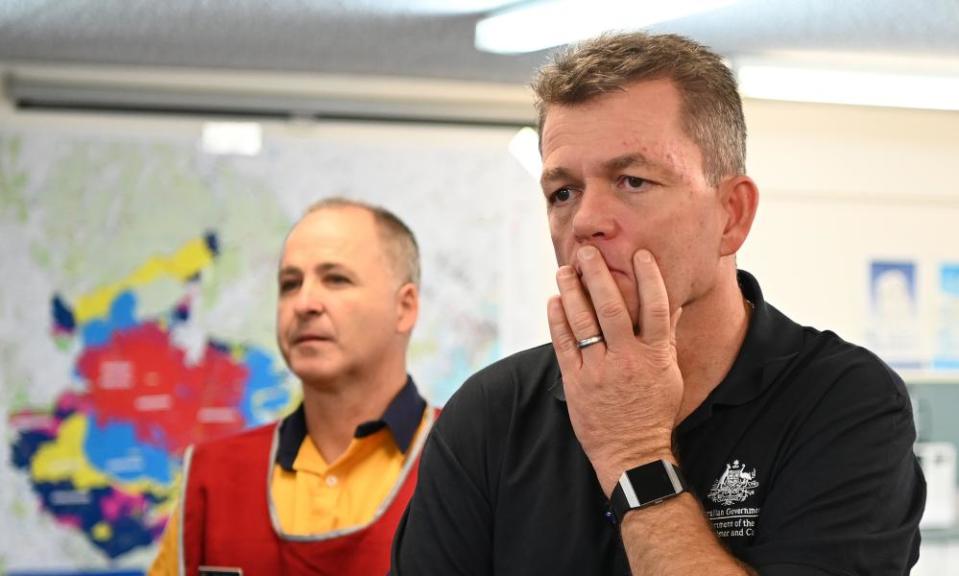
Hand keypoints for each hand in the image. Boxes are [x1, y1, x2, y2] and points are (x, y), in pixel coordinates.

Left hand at [547, 246, 683, 495]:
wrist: (633, 452)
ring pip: (583, 322)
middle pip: (611, 307)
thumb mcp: (670, 374)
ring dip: (571, 292)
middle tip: (586, 252)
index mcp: (656, 355)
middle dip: (598, 275)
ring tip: (564, 270)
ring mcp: (601, 370)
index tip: (638, 253)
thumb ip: (667, 339)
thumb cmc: (654, 411)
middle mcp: (628, 359)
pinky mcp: (577, 381)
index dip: (648, 277)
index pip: (656, 307)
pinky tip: (554, 302)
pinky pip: (565, 344)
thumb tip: (671, 305)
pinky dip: (558, 320)